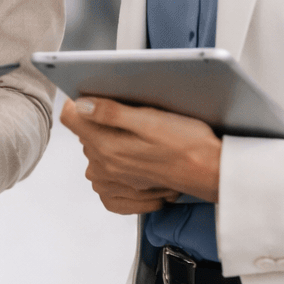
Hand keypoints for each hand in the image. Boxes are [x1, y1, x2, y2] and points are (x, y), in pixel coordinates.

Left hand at [60, 96, 220, 213]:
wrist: (213, 173)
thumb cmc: (189, 144)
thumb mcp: (151, 119)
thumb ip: (111, 113)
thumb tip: (81, 106)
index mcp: (108, 147)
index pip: (70, 118)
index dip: (79, 101)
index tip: (92, 94)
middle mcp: (106, 167)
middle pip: (83, 133)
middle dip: (97, 120)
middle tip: (127, 114)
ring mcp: (116, 180)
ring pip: (93, 152)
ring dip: (105, 141)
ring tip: (132, 135)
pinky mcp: (128, 189)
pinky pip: (104, 182)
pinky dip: (110, 170)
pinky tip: (125, 159)